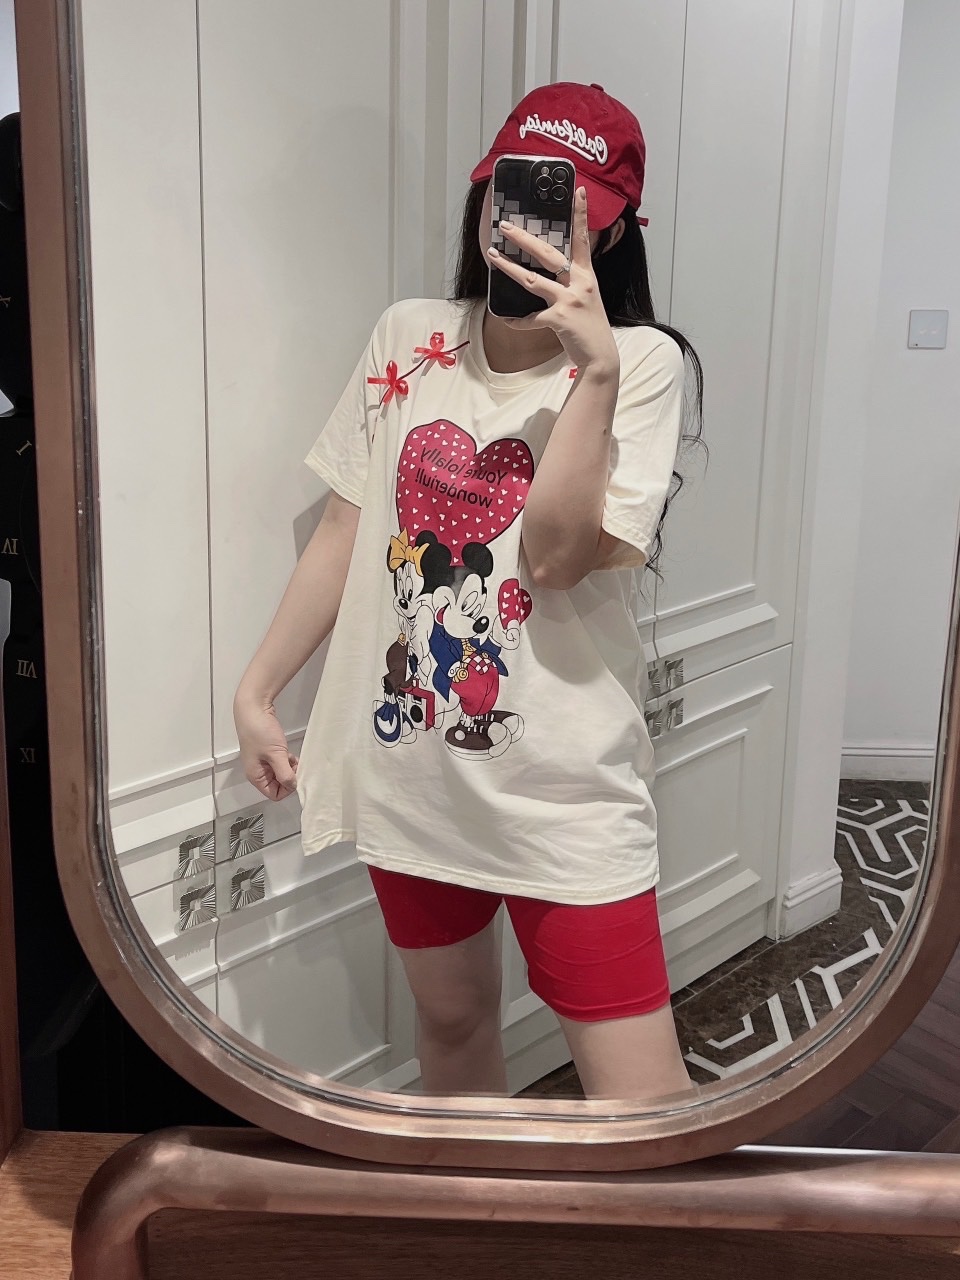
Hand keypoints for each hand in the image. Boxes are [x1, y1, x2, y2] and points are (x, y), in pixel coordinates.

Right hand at [235, 695, 298, 801]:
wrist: (253, 707)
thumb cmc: (258, 730)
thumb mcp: (276, 755)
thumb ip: (285, 773)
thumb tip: (292, 786)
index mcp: (255, 776)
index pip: (274, 795)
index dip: (287, 788)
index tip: (294, 776)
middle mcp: (257, 771)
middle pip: (278, 785)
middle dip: (289, 776)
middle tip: (295, 765)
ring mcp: (262, 761)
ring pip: (280, 772)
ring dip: (289, 767)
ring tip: (291, 757)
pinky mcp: (267, 751)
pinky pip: (280, 762)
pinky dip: (287, 759)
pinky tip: (289, 752)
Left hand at [487, 185, 619, 372]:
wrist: (600, 357)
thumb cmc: (590, 327)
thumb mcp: (586, 298)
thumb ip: (571, 283)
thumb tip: (546, 273)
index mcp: (586, 275)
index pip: (582, 239)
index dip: (581, 214)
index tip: (579, 191)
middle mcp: (579, 283)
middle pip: (548, 254)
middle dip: (524, 238)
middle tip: (506, 226)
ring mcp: (569, 301)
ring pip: (533, 280)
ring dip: (509, 268)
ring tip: (492, 256)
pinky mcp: (559, 319)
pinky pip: (531, 318)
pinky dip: (517, 320)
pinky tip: (505, 318)